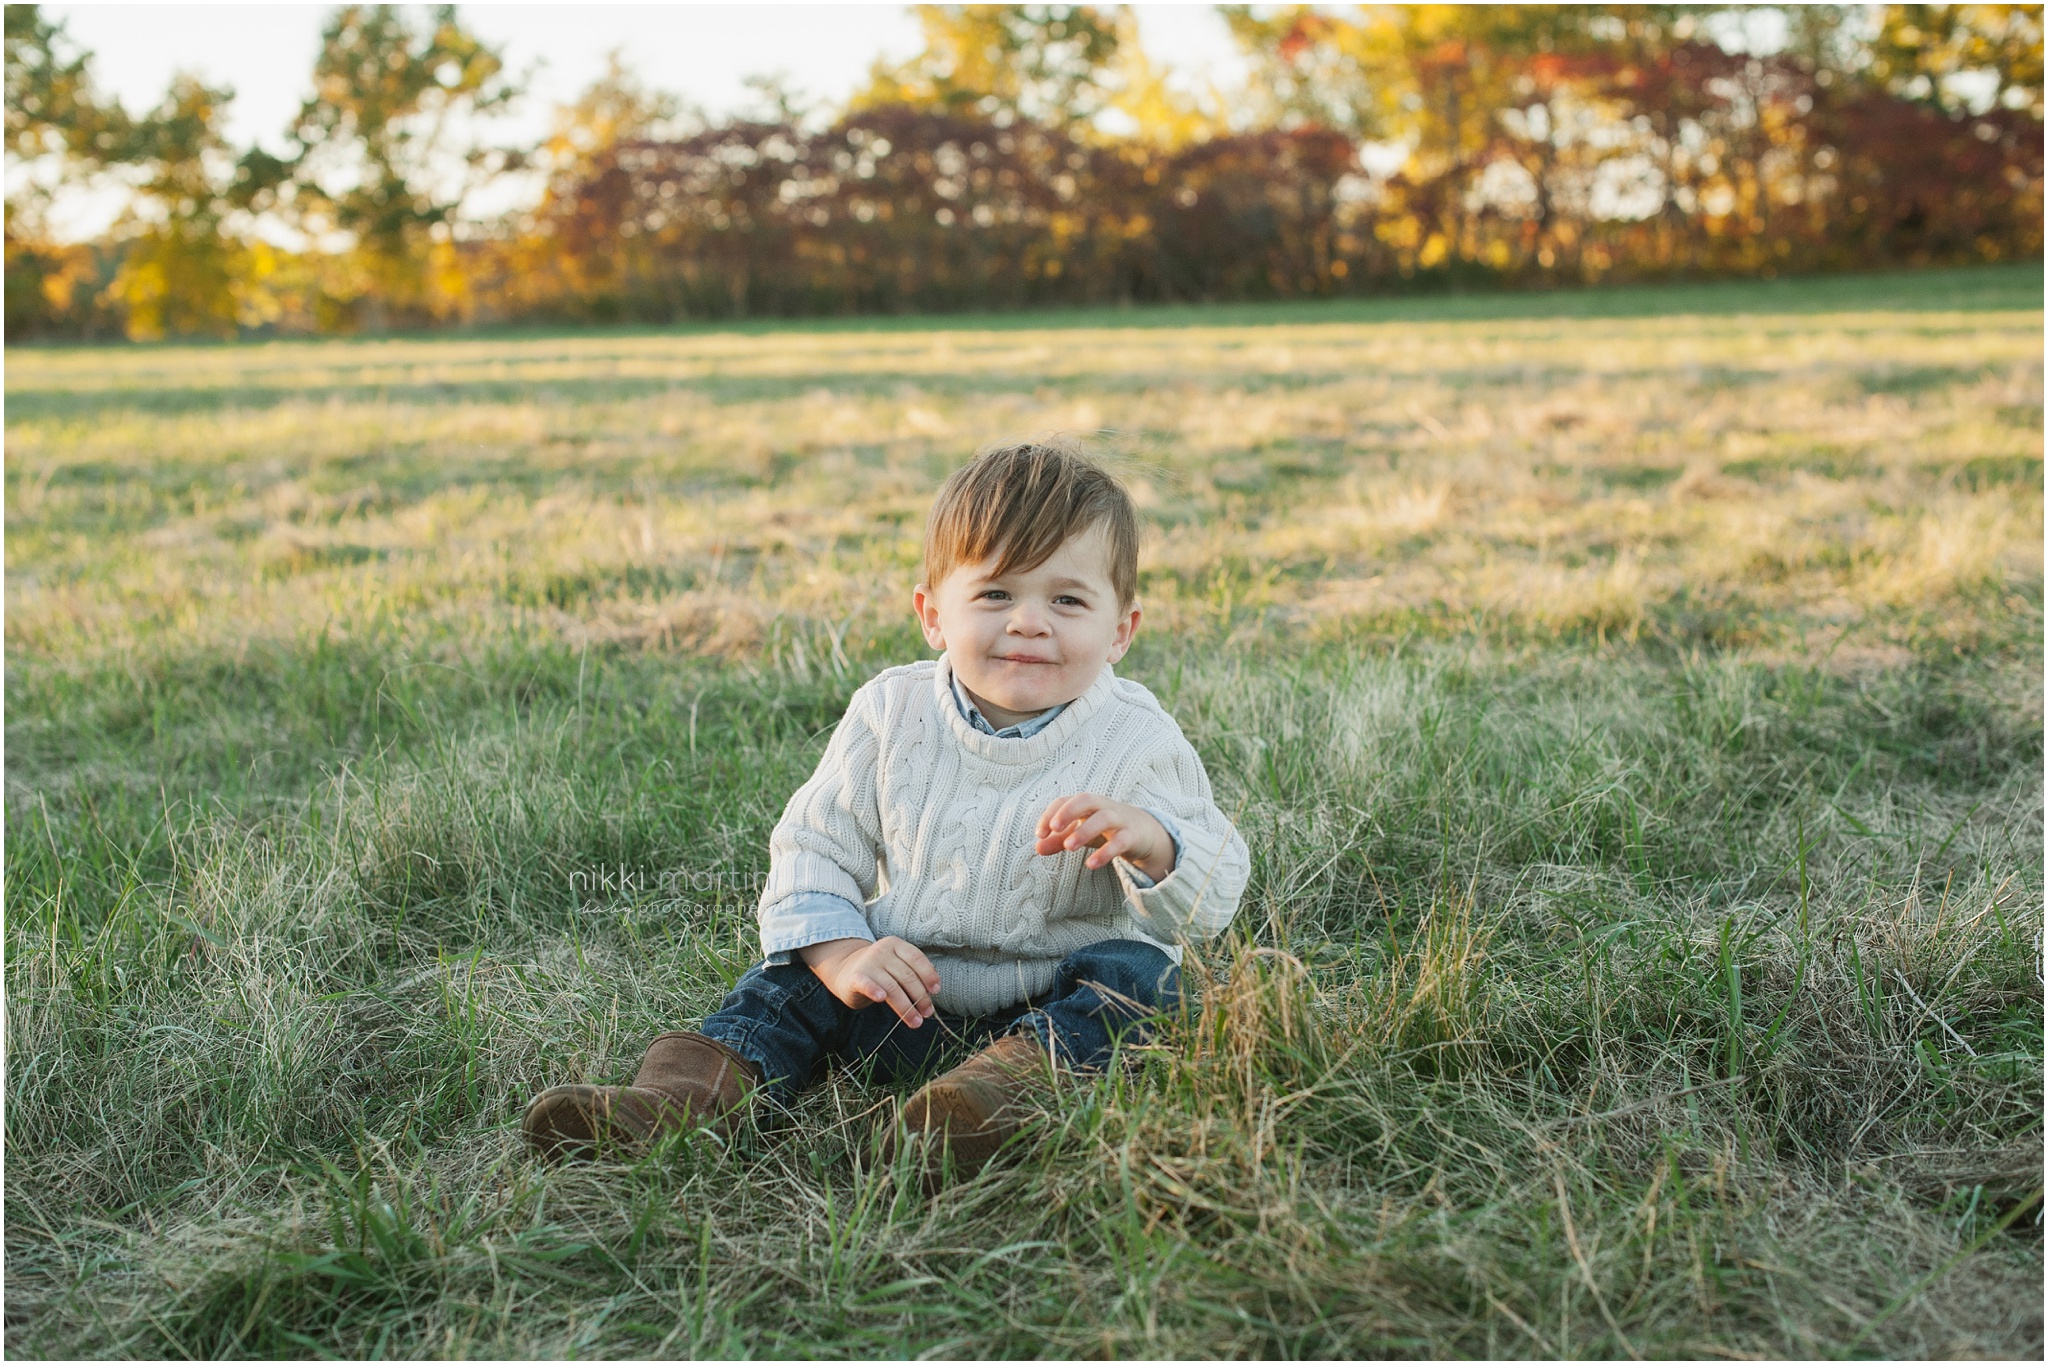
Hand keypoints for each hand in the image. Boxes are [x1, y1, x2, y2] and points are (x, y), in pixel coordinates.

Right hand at [800, 936, 940, 1027]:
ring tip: (915, 1021)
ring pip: (892, 987)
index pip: (917, 958)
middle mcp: (882, 951)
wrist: (845, 969)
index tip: (936, 991)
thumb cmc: (879, 970)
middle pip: (907, 976)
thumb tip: (932, 993)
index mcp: (896, 945)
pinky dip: (874, 990)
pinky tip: (881, 999)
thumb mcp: (896, 965)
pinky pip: (866, 984)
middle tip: (927, 1013)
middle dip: (920, 997)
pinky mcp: (855, 978)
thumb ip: (912, 973)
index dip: (928, 975)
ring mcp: (868, 964)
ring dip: (906, 1007)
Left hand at [1035, 793, 1174, 883]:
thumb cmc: (1104, 829)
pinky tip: (1091, 864)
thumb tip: (1037, 848)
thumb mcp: (1080, 833)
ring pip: (1103, 818)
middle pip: (1085, 799)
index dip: (1050, 814)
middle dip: (1068, 812)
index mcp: (1086, 804)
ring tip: (1069, 847)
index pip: (1065, 801)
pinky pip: (1120, 841)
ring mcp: (1119, 820)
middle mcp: (1102, 807)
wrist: (1144, 832)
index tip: (1039, 834)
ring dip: (1084, 831)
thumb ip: (1058, 840)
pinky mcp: (1132, 836)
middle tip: (1054, 829)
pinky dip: (1106, 852)